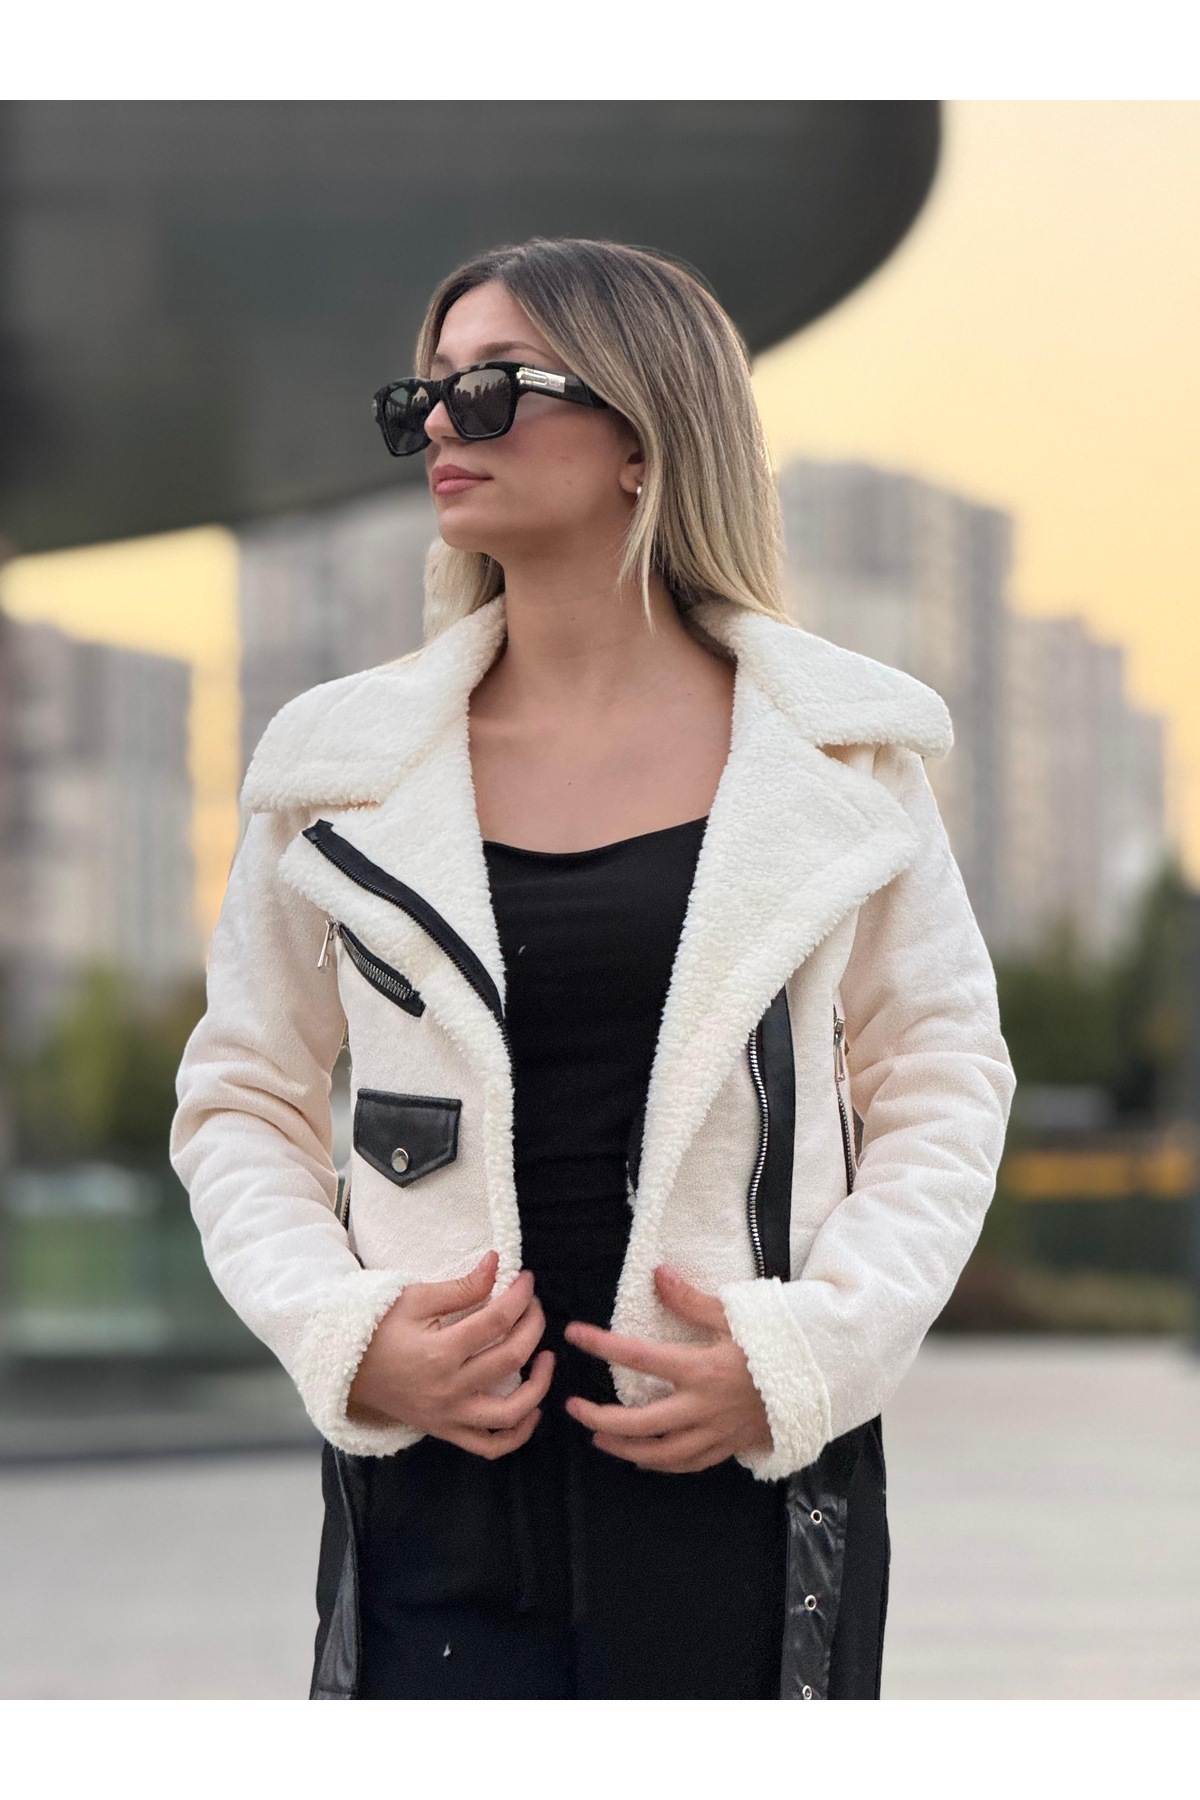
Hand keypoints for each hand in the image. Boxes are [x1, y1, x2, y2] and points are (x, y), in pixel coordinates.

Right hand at [347, 1250, 553, 1458]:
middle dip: (534, 1325)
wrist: (347, 1369)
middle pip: (511, 1358)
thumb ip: (462, 1286)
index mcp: (440, 1352)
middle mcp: (449, 1389)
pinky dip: (517, 1433)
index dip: (520, 1297)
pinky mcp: (447, 1431)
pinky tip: (532, 1409)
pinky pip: (490, 1446)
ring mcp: (449, 1416)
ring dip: (539, 1385)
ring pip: (510, 1414)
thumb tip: (497, 1264)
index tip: (526, 1280)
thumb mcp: (416, 1298)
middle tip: (534, 1306)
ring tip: (546, 1357)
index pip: (497, 1321)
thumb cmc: (380, 1329)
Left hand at [562, 1264, 771, 1473]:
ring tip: (597, 1437)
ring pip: (660, 1452)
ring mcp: (715, 1432)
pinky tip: (641, 1459)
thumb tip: (659, 1274)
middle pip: (640, 1421)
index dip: (602, 1345)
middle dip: (601, 1416)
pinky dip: (660, 1464)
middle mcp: (702, 1406)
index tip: (574, 1335)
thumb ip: (691, 1300)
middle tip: (573, 1407)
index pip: (638, 1357)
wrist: (818, 1379)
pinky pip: (688, 1464)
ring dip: (624, 1448)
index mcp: (701, 1368)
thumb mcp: (734, 1314)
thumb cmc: (774, 1342)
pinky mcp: (727, 1447)